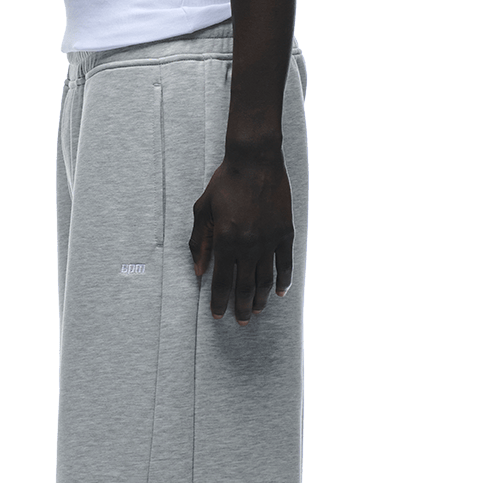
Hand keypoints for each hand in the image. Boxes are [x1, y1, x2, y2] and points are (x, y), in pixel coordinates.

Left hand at [189, 144, 294, 323]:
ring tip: (258, 311)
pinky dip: (284, 281)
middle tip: (241, 322)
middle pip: (245, 286)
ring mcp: (269, 240)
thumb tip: (198, 271)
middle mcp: (247, 245)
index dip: (218, 301)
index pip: (221, 281)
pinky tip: (280, 293)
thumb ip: (198, 243)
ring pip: (266, 279)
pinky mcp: (285, 233)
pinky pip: (285, 263)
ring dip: (262, 299)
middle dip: (241, 308)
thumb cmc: (225, 182)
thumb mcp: (203, 210)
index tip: (217, 315)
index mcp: (224, 240)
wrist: (255, 161)